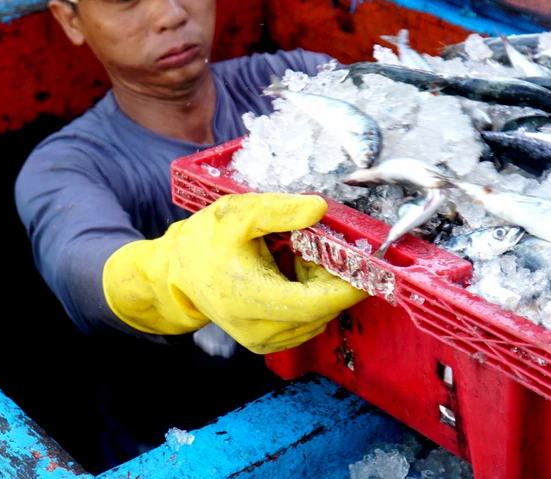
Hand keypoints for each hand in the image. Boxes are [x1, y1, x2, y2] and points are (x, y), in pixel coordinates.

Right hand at [103, 193, 367, 353]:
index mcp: (252, 297)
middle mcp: (260, 329)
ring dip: (321, 290)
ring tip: (298, 259)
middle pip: (322, 310)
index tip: (373, 267)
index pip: (317, 303)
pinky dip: (310, 300)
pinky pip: (305, 324)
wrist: (177, 274)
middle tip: (324, 247)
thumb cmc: (206, 240)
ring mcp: (264, 341)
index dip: (349, 287)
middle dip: (335, 280)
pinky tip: (290, 277)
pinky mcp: (266, 344)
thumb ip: (279, 210)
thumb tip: (319, 208)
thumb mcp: (238, 214)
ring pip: (317, 318)